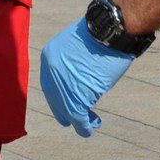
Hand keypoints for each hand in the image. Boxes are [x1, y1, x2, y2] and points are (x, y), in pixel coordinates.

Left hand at [39, 18, 135, 136]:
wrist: (109, 32)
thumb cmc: (99, 35)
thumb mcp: (77, 44)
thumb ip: (71, 61)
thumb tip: (77, 74)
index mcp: (49, 56)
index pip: (50, 83)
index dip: (58, 96)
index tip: (66, 104)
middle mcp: (51, 70)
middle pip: (55, 98)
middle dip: (64, 111)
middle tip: (75, 121)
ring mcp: (63, 83)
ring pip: (66, 109)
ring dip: (78, 121)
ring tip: (91, 124)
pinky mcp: (78, 94)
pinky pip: (77, 116)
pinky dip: (84, 126)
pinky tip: (91, 127)